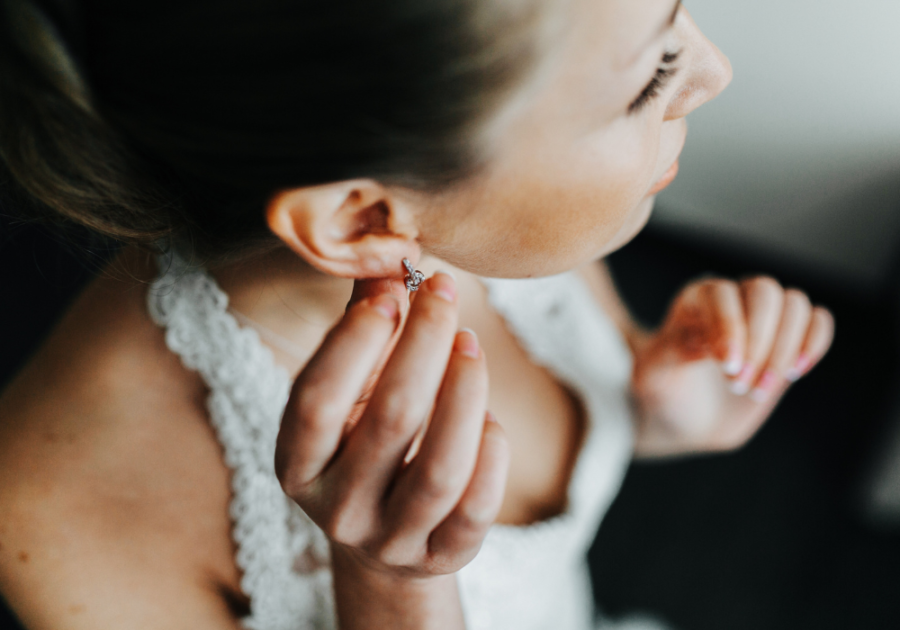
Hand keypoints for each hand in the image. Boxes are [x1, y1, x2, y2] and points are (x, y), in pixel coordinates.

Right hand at [274, 271, 508, 586]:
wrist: (382, 535)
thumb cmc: (362, 445)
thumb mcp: (348, 395)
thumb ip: (361, 333)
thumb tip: (386, 265)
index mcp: (298, 464)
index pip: (315, 402)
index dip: (352, 343)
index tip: (391, 290)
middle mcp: (337, 508)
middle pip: (390, 422)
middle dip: (424, 345)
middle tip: (445, 294)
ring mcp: (390, 539)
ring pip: (439, 469)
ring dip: (464, 395)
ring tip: (472, 344)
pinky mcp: (440, 558)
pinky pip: (475, 511)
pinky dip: (491, 458)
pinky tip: (492, 419)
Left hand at [631, 276, 833, 456]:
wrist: (684, 418)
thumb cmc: (665, 392)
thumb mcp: (653, 376)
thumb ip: (673, 352)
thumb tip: (710, 343)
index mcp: (694, 299)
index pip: (722, 293)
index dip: (730, 325)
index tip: (728, 367)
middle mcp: (732, 298)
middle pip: (765, 292)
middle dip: (760, 342)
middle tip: (739, 385)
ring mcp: (763, 316)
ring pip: (795, 303)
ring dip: (785, 350)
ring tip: (759, 389)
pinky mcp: (788, 338)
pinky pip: (817, 320)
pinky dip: (815, 343)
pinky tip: (795, 372)